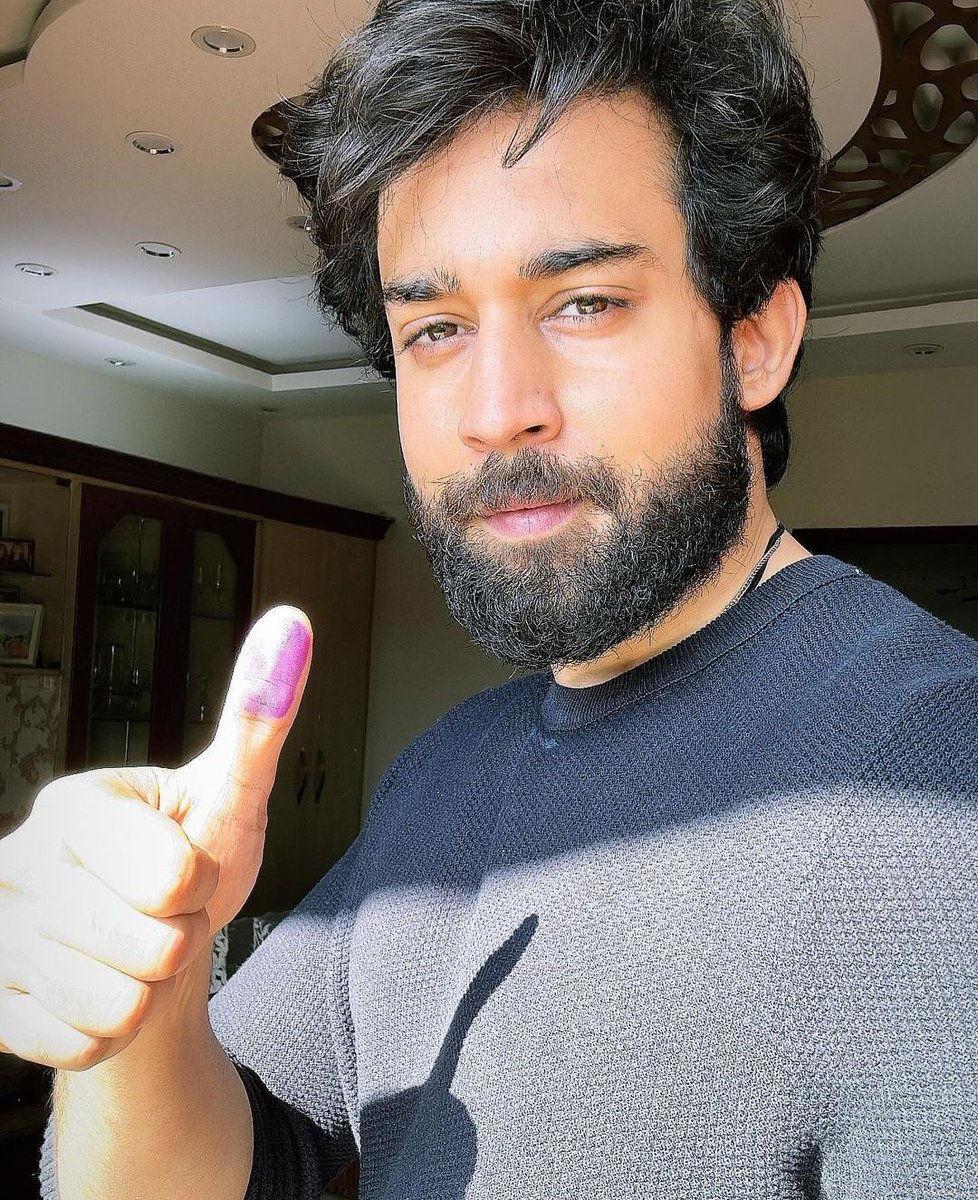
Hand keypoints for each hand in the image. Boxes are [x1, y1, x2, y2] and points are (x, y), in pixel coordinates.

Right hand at [0, 606, 311, 1070]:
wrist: (147, 946)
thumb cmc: (191, 859)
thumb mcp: (230, 793)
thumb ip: (257, 719)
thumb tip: (292, 625)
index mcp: (73, 806)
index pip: (175, 877)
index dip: (201, 884)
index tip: (186, 865)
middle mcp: (17, 867)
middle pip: (153, 947)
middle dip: (180, 940)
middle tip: (162, 915)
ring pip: (118, 1006)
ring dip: (148, 992)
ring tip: (133, 952)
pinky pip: (85, 1047)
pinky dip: (113, 1033)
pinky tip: (102, 990)